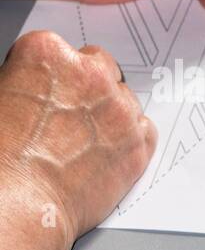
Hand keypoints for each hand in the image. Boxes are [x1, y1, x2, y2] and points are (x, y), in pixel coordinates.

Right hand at [0, 30, 156, 249]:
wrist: (16, 201)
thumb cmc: (0, 156)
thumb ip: (25, 79)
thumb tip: (35, 87)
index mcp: (48, 53)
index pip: (60, 49)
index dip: (50, 74)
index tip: (45, 90)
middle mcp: (91, 74)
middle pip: (100, 66)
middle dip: (88, 86)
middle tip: (70, 112)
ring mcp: (121, 109)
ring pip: (125, 98)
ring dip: (111, 112)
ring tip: (85, 138)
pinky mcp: (139, 143)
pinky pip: (145, 129)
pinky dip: (131, 138)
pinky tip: (107, 150)